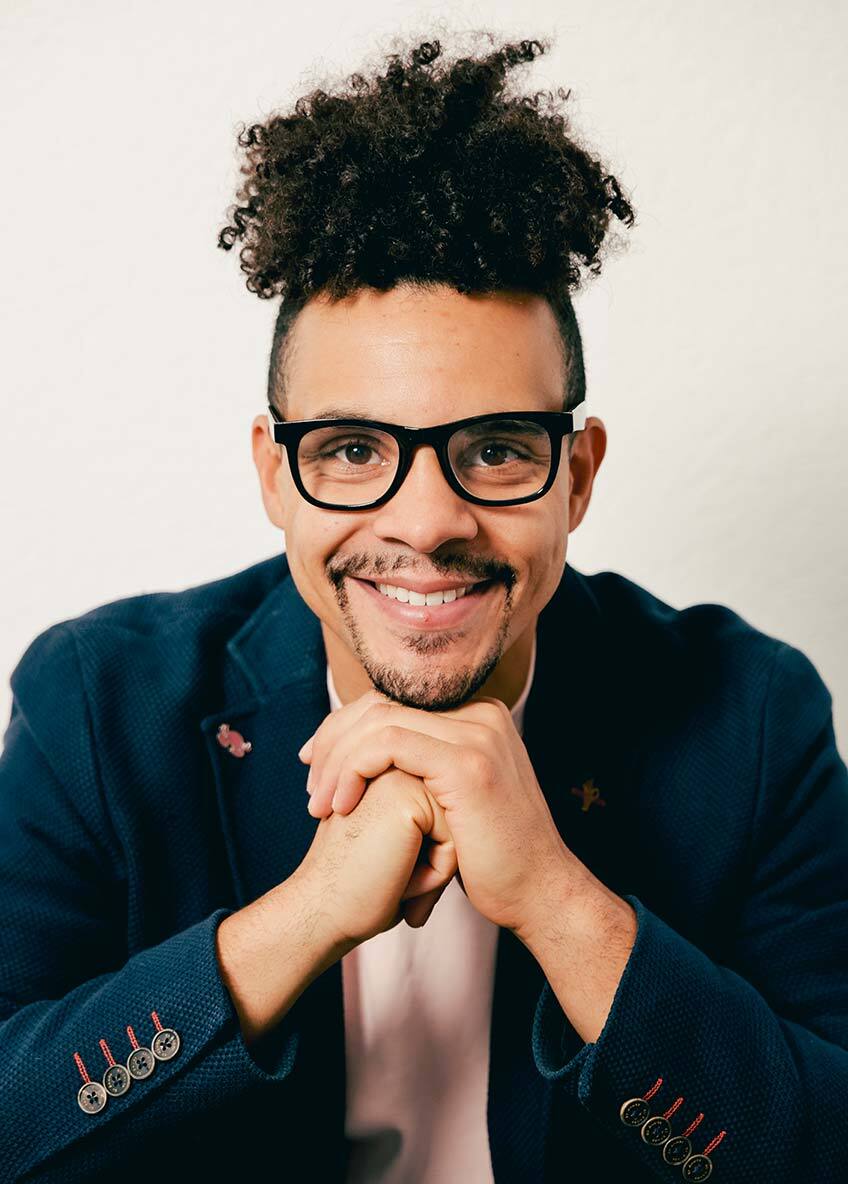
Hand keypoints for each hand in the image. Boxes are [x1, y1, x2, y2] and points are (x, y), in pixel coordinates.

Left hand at [299, 690, 577, 936]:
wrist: (539, 894)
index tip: (317, 766)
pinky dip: (353, 770)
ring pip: (377, 720)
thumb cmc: (492, 859)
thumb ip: (424, 770)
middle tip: (311, 785)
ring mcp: (476, 734)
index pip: (392, 702)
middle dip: (333, 740)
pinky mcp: (466, 762)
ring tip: (320, 804)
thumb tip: (372, 761)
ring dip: (336, 761)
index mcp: (477, 717)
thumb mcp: (453, 801)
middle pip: (380, 704)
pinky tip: (342, 805)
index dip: (344, 729)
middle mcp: (480, 714)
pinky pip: (388, 744)